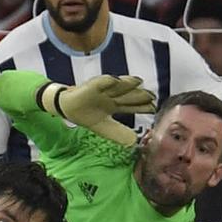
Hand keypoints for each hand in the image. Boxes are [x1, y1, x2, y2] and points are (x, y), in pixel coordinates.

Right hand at [39, 75, 155, 144]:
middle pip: (129, 94)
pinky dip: (108, 81)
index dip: (143, 107)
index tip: (154, 109)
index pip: (133, 105)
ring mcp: (103, 89)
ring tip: (138, 81)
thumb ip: (118, 132)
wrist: (67, 108)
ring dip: (128, 83)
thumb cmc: (87, 115)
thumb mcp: (104, 127)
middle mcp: (112, 95)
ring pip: (118, 86)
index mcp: (116, 105)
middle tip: (152, 96)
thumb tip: (134, 141)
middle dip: (139, 95)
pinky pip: (100, 82)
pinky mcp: (91, 86)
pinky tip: (116, 80)